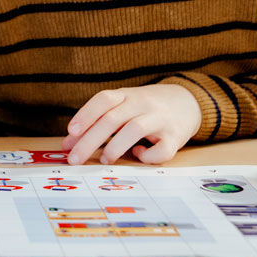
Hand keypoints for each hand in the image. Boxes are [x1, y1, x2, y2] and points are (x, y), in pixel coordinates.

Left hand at [61, 83, 200, 164]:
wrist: (187, 101)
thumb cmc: (146, 108)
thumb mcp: (123, 107)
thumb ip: (97, 123)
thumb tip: (68, 144)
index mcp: (127, 95)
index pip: (104, 99)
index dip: (86, 114)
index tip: (71, 132)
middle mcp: (143, 103)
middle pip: (112, 118)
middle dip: (90, 140)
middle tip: (74, 159)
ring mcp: (161, 119)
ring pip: (135, 129)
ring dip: (115, 147)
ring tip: (104, 160)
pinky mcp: (177, 136)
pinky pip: (163, 149)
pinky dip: (148, 156)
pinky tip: (139, 155)